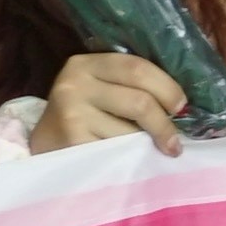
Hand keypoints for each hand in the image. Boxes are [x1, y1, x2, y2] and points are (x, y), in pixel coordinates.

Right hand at [40, 48, 196, 154]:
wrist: (43, 143)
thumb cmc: (82, 114)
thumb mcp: (98, 88)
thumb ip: (129, 85)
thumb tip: (181, 103)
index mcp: (85, 64)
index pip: (137, 68)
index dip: (167, 87)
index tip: (182, 107)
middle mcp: (74, 84)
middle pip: (139, 101)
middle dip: (165, 123)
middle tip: (174, 141)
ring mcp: (71, 114)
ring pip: (131, 131)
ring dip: (146, 145)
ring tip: (146, 151)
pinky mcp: (72, 141)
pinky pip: (118, 151)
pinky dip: (130, 158)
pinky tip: (128, 161)